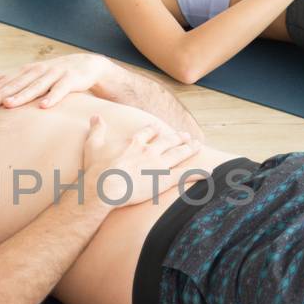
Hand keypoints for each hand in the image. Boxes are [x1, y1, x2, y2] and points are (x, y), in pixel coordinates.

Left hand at [0, 53, 110, 109]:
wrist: (88, 65)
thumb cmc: (56, 73)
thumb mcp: (32, 74)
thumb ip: (11, 78)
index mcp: (29, 70)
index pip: (8, 80)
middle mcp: (40, 70)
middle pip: (18, 83)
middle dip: (2, 93)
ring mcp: (55, 74)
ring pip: (36, 86)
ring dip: (22, 95)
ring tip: (8, 105)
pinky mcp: (71, 80)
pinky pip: (60, 90)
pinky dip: (52, 98)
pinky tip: (43, 107)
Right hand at [81, 114, 205, 207]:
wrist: (104, 187)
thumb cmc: (96, 169)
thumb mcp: (93, 145)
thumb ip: (96, 130)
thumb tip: (95, 116)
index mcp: (134, 143)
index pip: (148, 133)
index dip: (154, 130)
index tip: (159, 128)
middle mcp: (149, 151)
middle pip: (167, 141)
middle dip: (176, 138)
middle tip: (185, 136)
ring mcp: (159, 165)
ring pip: (178, 154)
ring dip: (189, 149)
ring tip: (197, 145)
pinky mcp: (164, 180)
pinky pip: (185, 175)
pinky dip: (198, 173)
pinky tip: (209, 171)